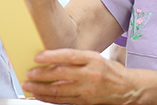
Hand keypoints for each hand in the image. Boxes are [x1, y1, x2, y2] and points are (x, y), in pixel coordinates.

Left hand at [23, 49, 137, 104]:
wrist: (128, 88)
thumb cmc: (108, 70)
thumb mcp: (94, 57)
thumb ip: (75, 58)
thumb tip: (51, 58)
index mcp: (92, 60)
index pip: (69, 56)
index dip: (51, 56)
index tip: (37, 57)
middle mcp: (90, 75)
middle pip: (61, 75)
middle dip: (41, 75)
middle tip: (27, 74)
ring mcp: (87, 91)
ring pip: (59, 91)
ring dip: (41, 89)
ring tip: (28, 86)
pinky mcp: (85, 103)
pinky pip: (64, 101)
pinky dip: (49, 99)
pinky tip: (39, 96)